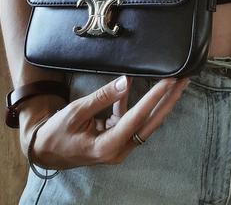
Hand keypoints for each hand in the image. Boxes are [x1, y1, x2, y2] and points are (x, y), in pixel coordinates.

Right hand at [27, 75, 189, 170]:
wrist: (45, 150)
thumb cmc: (58, 133)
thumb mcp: (76, 112)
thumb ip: (102, 97)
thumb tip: (125, 82)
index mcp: (108, 146)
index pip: (138, 118)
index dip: (154, 98)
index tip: (169, 82)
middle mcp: (118, 149)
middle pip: (151, 122)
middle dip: (169, 100)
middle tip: (185, 80)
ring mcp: (119, 145)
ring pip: (146, 121)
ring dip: (160, 102)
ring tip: (175, 82)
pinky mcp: (116, 138)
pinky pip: (133, 119)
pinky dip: (139, 104)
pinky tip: (143, 87)